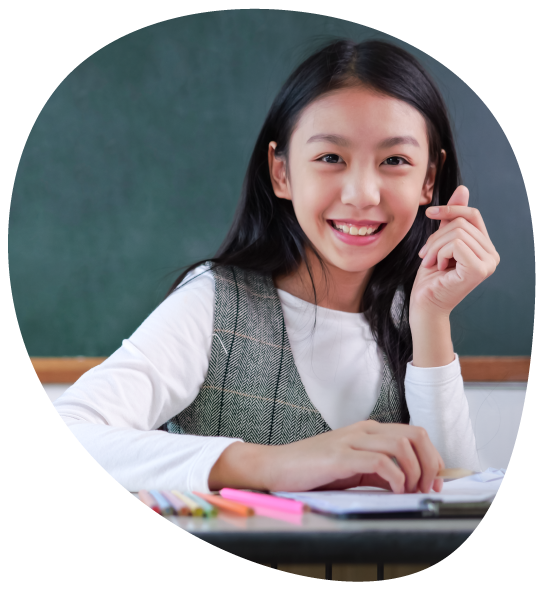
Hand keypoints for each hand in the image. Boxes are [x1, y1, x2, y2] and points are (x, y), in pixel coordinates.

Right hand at [208, 420, 444, 493]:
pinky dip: (395, 477)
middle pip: (415, 434)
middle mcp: (363, 430)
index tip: (434, 481)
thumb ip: (378, 471)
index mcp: (368, 430)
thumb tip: (407, 483)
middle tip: (428, 488)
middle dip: (430, 463)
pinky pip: (380, 461)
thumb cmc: (312, 469)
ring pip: (401, 444)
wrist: (277, 466)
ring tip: (411, 491)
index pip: (414, 432)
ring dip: (415, 471)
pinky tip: (394, 490)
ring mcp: (351, 441)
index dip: (432, 456)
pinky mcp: (340, 457)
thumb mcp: (352, 468)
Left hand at [411, 185, 499, 317]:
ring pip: (457, 232)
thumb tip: (463, 189)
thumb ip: (451, 219)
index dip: (450, 209)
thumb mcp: (440, 242)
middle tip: (425, 255)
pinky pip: (456, 244)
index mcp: (485, 248)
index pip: (472, 215)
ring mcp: (488, 263)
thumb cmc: (430, 278)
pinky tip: (438, 268)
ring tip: (430, 263)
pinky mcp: (479, 269)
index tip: (429, 212)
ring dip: (435, 246)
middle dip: (436, 237)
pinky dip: (440, 253)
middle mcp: (492, 255)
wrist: (424, 305)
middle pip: (462, 223)